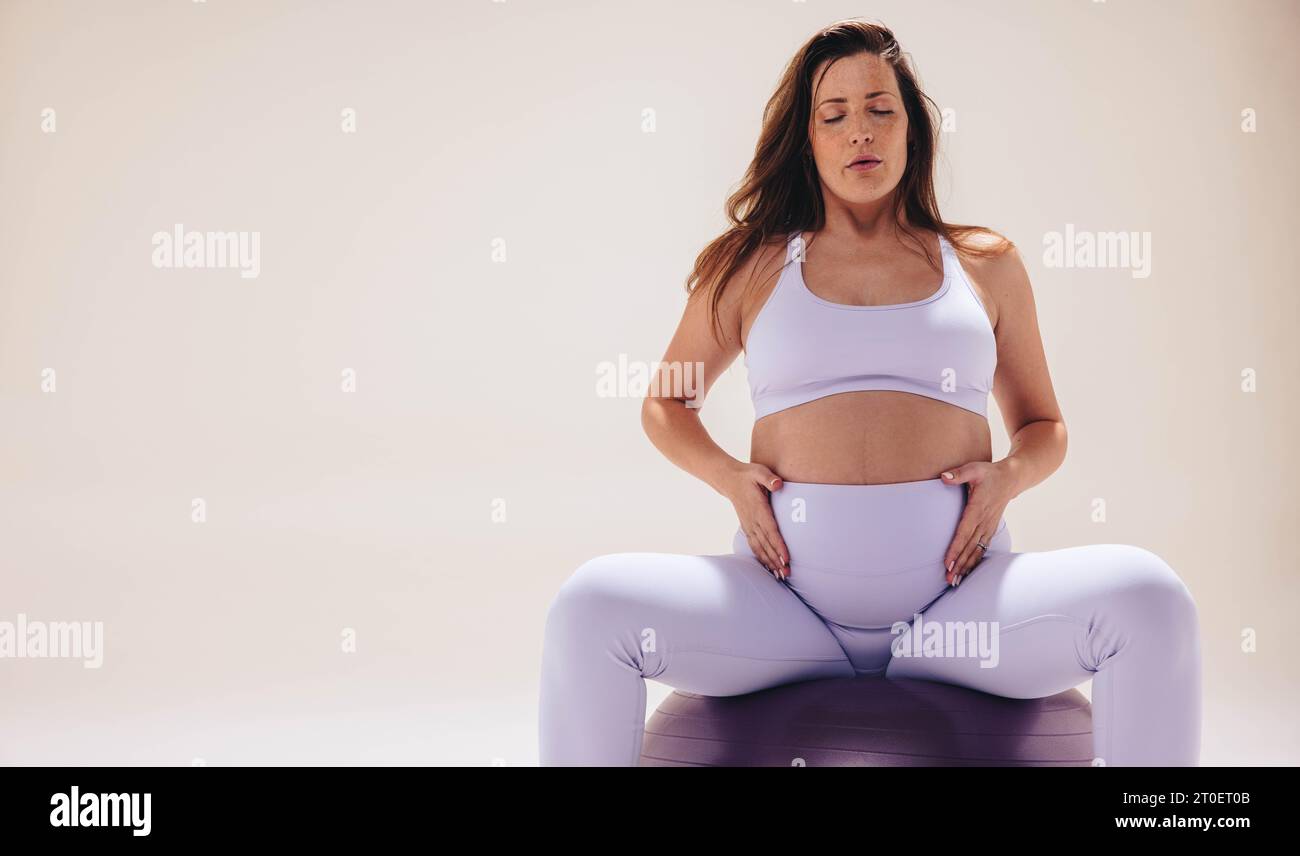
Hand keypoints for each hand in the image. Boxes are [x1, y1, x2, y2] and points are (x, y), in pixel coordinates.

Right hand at [723, 462, 789, 579]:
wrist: (729, 479)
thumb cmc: (747, 475)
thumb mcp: (759, 472)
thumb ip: (769, 479)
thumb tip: (778, 484)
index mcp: (758, 509)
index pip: (771, 530)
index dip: (778, 545)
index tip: (786, 557)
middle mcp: (752, 521)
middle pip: (766, 544)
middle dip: (776, 560)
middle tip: (786, 574)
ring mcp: (749, 526)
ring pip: (760, 548)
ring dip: (770, 562)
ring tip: (780, 576)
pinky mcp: (747, 528)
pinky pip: (755, 546)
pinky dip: (762, 558)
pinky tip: (769, 568)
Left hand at [940, 460, 1015, 585]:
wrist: (1012, 478)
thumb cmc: (989, 473)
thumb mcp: (974, 469)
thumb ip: (958, 474)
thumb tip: (943, 477)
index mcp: (978, 508)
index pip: (964, 532)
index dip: (956, 548)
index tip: (947, 562)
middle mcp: (984, 521)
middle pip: (970, 546)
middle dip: (959, 564)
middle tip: (949, 579)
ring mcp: (989, 526)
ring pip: (977, 550)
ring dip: (966, 566)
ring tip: (955, 581)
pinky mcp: (991, 528)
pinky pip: (982, 548)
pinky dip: (975, 561)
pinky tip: (967, 571)